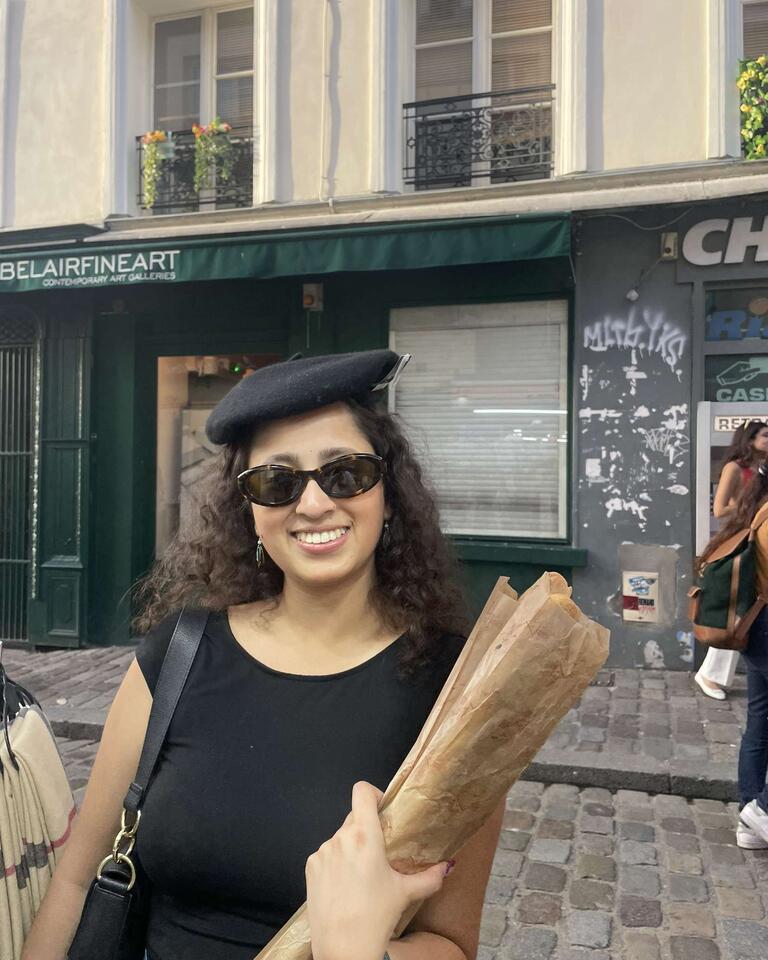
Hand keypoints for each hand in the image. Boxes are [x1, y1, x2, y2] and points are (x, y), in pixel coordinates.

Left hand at [305, 781, 450, 959]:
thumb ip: (430, 876)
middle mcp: (340, 838)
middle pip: (353, 817)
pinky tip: (345, 885)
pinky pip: (326, 855)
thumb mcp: (406, 893)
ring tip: (362, 876)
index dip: (373, 794)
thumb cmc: (375, 917)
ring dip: (351, 848)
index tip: (382, 809)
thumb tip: (448, 866)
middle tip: (379, 852)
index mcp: (364, 835)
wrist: (343, 949)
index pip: (362, 791)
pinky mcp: (310, 868)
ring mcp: (322, 852)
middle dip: (367, 829)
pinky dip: (336, 863)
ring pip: (340, 838)